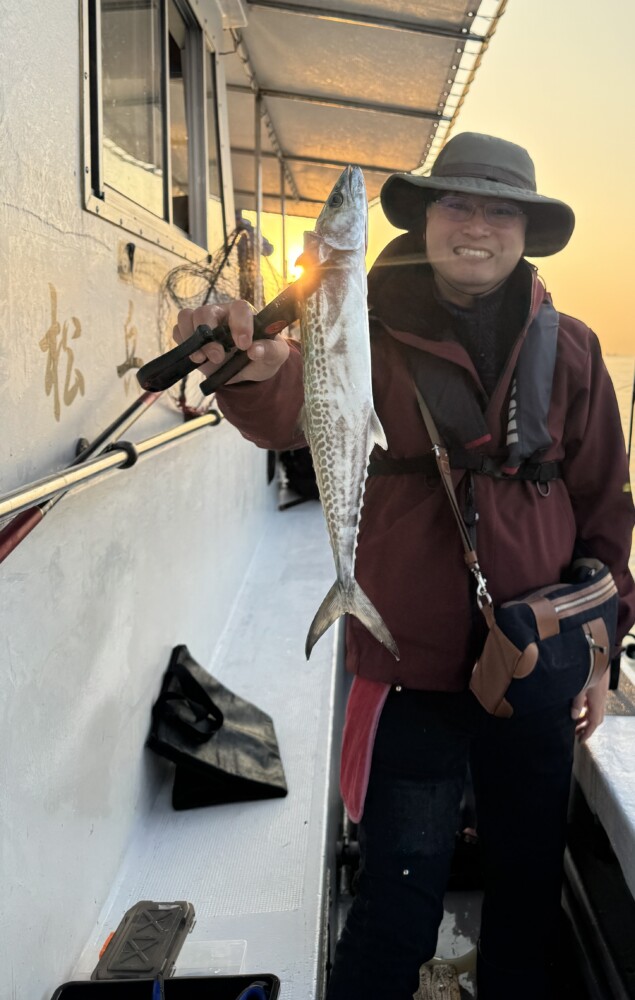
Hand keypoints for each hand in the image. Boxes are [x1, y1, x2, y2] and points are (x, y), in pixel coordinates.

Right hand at [173, 300, 289, 384]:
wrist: (246, 371)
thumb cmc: (262, 356)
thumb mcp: (275, 356)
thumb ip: (270, 351)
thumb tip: (256, 350)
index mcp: (244, 313)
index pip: (239, 309)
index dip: (240, 325)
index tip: (244, 346)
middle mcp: (221, 313)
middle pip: (206, 312)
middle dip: (209, 337)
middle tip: (218, 357)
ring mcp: (204, 322)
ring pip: (188, 317)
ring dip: (192, 339)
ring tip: (201, 359)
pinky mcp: (191, 335)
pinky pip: (178, 331)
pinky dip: (183, 344)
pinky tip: (195, 358)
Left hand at [571, 667, 609, 740]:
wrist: (597, 651)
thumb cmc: (588, 667)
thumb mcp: (580, 685)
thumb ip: (577, 702)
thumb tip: (574, 716)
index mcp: (597, 701)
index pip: (594, 722)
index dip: (587, 732)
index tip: (580, 740)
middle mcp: (601, 698)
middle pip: (596, 718)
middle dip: (587, 727)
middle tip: (576, 733)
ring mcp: (600, 692)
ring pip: (595, 710)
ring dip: (586, 717)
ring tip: (575, 721)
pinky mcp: (598, 686)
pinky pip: (593, 702)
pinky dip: (586, 707)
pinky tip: (578, 706)